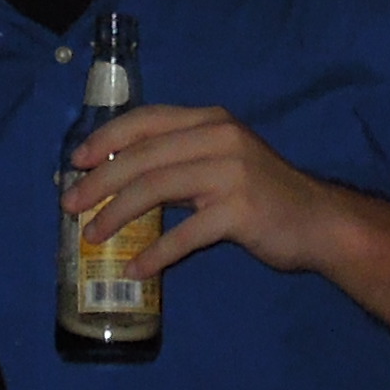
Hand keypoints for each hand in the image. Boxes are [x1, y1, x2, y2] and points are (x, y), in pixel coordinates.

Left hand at [63, 105, 347, 282]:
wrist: (319, 221)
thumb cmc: (265, 193)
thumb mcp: (222, 161)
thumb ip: (180, 162)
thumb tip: (120, 178)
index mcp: (210, 120)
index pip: (147, 120)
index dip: (106, 138)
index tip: (75, 162)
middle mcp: (218, 137)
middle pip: (143, 157)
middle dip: (99, 182)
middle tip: (70, 205)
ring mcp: (230, 173)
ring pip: (155, 189)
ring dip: (116, 215)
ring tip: (92, 237)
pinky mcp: (238, 211)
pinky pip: (184, 234)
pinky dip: (155, 253)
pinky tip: (136, 269)